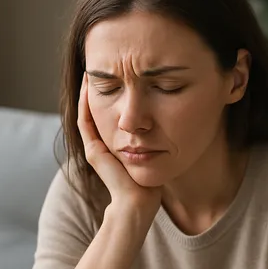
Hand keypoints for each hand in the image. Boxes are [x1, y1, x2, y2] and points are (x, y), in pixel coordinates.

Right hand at [77, 73, 160, 215]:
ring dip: (88, 91)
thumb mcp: (158, 154)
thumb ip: (159, 139)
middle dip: (100, 88)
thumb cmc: (152, 185)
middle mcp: (103, 146)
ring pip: (87, 112)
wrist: (139, 204)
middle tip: (103, 64)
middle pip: (98, 110)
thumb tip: (182, 119)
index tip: (120, 73)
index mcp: (116, 146)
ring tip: (90, 69)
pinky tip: (89, 84)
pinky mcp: (93, 151)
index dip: (113, 93)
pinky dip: (85, 103)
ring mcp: (95, 148)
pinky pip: (85, 121)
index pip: (111, 113)